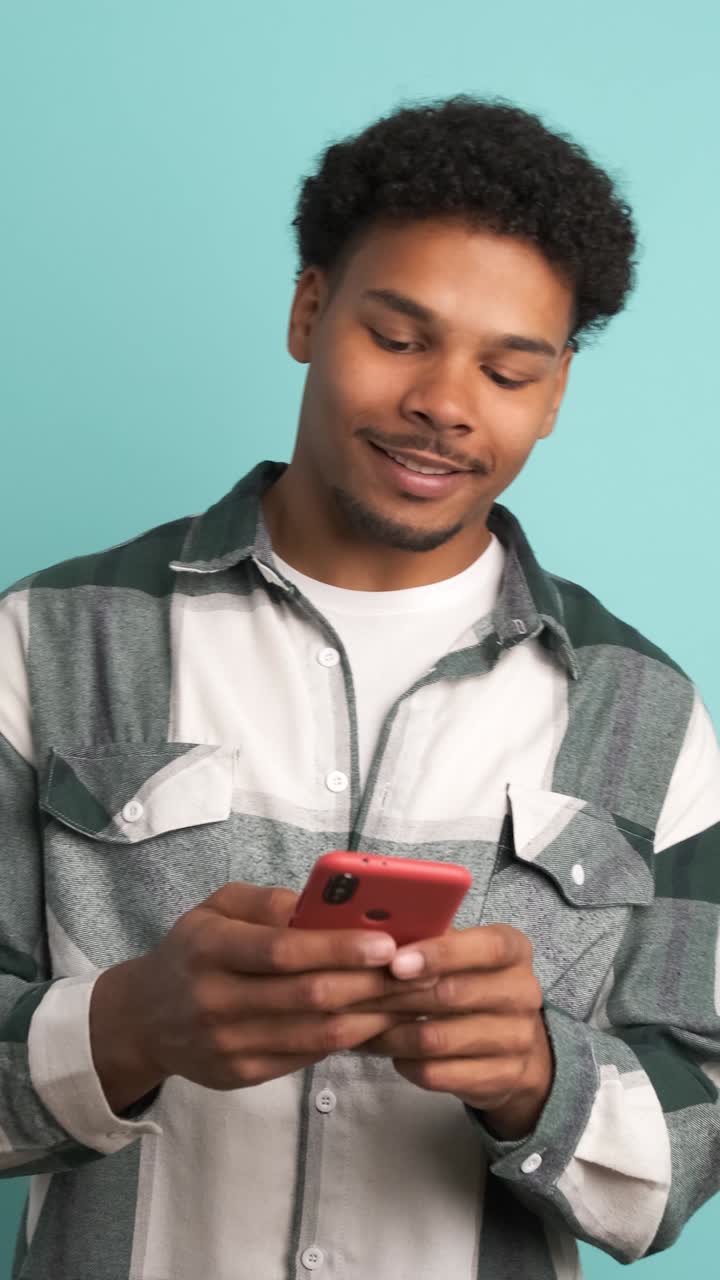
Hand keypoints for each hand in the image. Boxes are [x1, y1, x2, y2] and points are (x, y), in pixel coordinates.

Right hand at [90, 882, 434, 1110]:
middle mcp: (215, 1000)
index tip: (387, 942)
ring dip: (373, 1016)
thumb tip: (327, 905)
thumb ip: (268, 902)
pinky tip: (379, 1021)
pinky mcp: (242, 1075)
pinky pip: (307, 1057)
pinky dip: (349, 1040)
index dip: (338, 948)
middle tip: (420, 971)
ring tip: (413, 998)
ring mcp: (228, 1044)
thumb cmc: (194, 950)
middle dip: (372, 983)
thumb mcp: (216, 908)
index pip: (282, 951)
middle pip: (308, 996)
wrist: (144, 1019)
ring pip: (316, 1034)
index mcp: (209, 948)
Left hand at [354, 924, 552, 1138]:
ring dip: (391, 1034)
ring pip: (438, 1039)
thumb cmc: (471, 983)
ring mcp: (517, 1039)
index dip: (440, 954)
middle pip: (452, 995)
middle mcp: (523, 992)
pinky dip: (404, 1062)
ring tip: (362, 1026)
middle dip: (396, 996)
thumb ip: (427, 939)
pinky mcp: (502, 1078)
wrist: (513, 1045)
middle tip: (354, 996)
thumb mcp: (460, 953)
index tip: (396, 962)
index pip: (486, 947)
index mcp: (514, 950)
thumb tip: (374, 934)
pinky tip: (389, 1052)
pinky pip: (437, 1073)